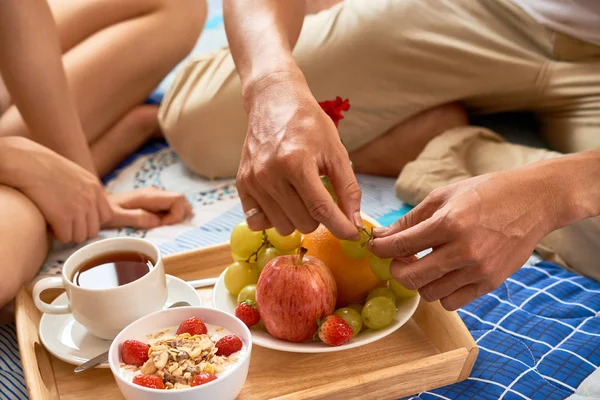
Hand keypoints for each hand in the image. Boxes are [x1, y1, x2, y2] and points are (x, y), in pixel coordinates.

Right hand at [12, 138, 111, 243]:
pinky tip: (49, 224)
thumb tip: (89, 209)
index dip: (92, 220)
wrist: (28, 163)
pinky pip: (65, 238)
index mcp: (95, 188)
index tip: (79, 218)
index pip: (106, 216)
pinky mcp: (62, 217)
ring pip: (80, 237)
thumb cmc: (46, 167)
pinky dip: (56, 235)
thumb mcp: (76, 175)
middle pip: (94, 230)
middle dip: (80, 230)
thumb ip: (87, 191)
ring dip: (68, 234)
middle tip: (65, 223)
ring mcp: (78, 208)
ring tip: (56, 223)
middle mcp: (90, 199)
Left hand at [103, 187, 191, 229]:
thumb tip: (158, 222)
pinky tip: (158, 224)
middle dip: (179, 216)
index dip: (176, 215)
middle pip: (182, 200)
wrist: (94, 205)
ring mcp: (156, 196)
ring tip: (161, 227)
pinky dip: (171, 217)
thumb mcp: (117, 217)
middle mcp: (156, 193)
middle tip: (164, 228)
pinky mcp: (154, 202)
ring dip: (176, 217)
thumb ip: (137, 218)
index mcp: (149, 196)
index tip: (162, 226)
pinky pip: (171, 207)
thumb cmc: (104, 213)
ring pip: (179, 203)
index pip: (178, 199)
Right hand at [236, 73, 360, 238]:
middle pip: (303, 222)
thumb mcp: (336, 151)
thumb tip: (354, 223)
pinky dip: (274, 218)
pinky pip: (258, 222)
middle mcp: (270, 174)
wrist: (274, 102)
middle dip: (319, 217)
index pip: (321, 209)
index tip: (352, 234)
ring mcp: (253, 181)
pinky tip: (281, 201)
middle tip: (320, 196)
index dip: (341, 226)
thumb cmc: (309, 125)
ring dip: (296, 218)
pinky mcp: (241, 185)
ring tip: (300, 196)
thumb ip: (348, 189)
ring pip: (282, 226)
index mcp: (296, 162)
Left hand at [371, 169, 557, 310]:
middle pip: (410, 278)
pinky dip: (441, 292)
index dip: (380, 249)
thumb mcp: (443, 196)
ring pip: (429, 294)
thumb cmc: (485, 193)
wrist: (533, 201)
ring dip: (420, 281)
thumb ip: (409, 220)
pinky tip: (444, 274)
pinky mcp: (491, 283)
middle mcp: (463, 251)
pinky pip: (452, 302)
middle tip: (399, 259)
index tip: (376, 247)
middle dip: (397, 269)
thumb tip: (380, 236)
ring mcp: (479, 271)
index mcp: (448, 224)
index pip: (400, 246)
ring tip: (425, 263)